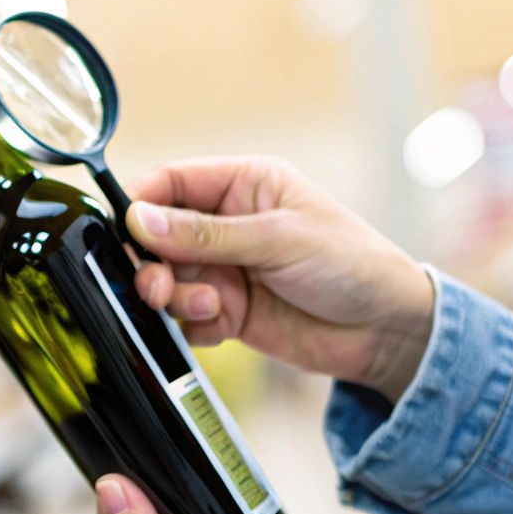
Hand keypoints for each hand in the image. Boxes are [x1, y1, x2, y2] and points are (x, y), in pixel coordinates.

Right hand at [126, 156, 435, 404]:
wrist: (386, 331)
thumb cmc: (352, 264)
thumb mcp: (279, 239)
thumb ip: (206, 234)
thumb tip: (141, 220)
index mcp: (244, 184)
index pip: (172, 183)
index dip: (141, 205)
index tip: (126, 232)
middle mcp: (227, 225)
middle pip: (158, 237)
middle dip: (152, 263)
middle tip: (158, 286)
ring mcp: (226, 269)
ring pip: (167, 280)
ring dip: (174, 297)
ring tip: (210, 306)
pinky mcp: (227, 311)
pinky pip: (185, 319)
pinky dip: (191, 326)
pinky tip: (220, 326)